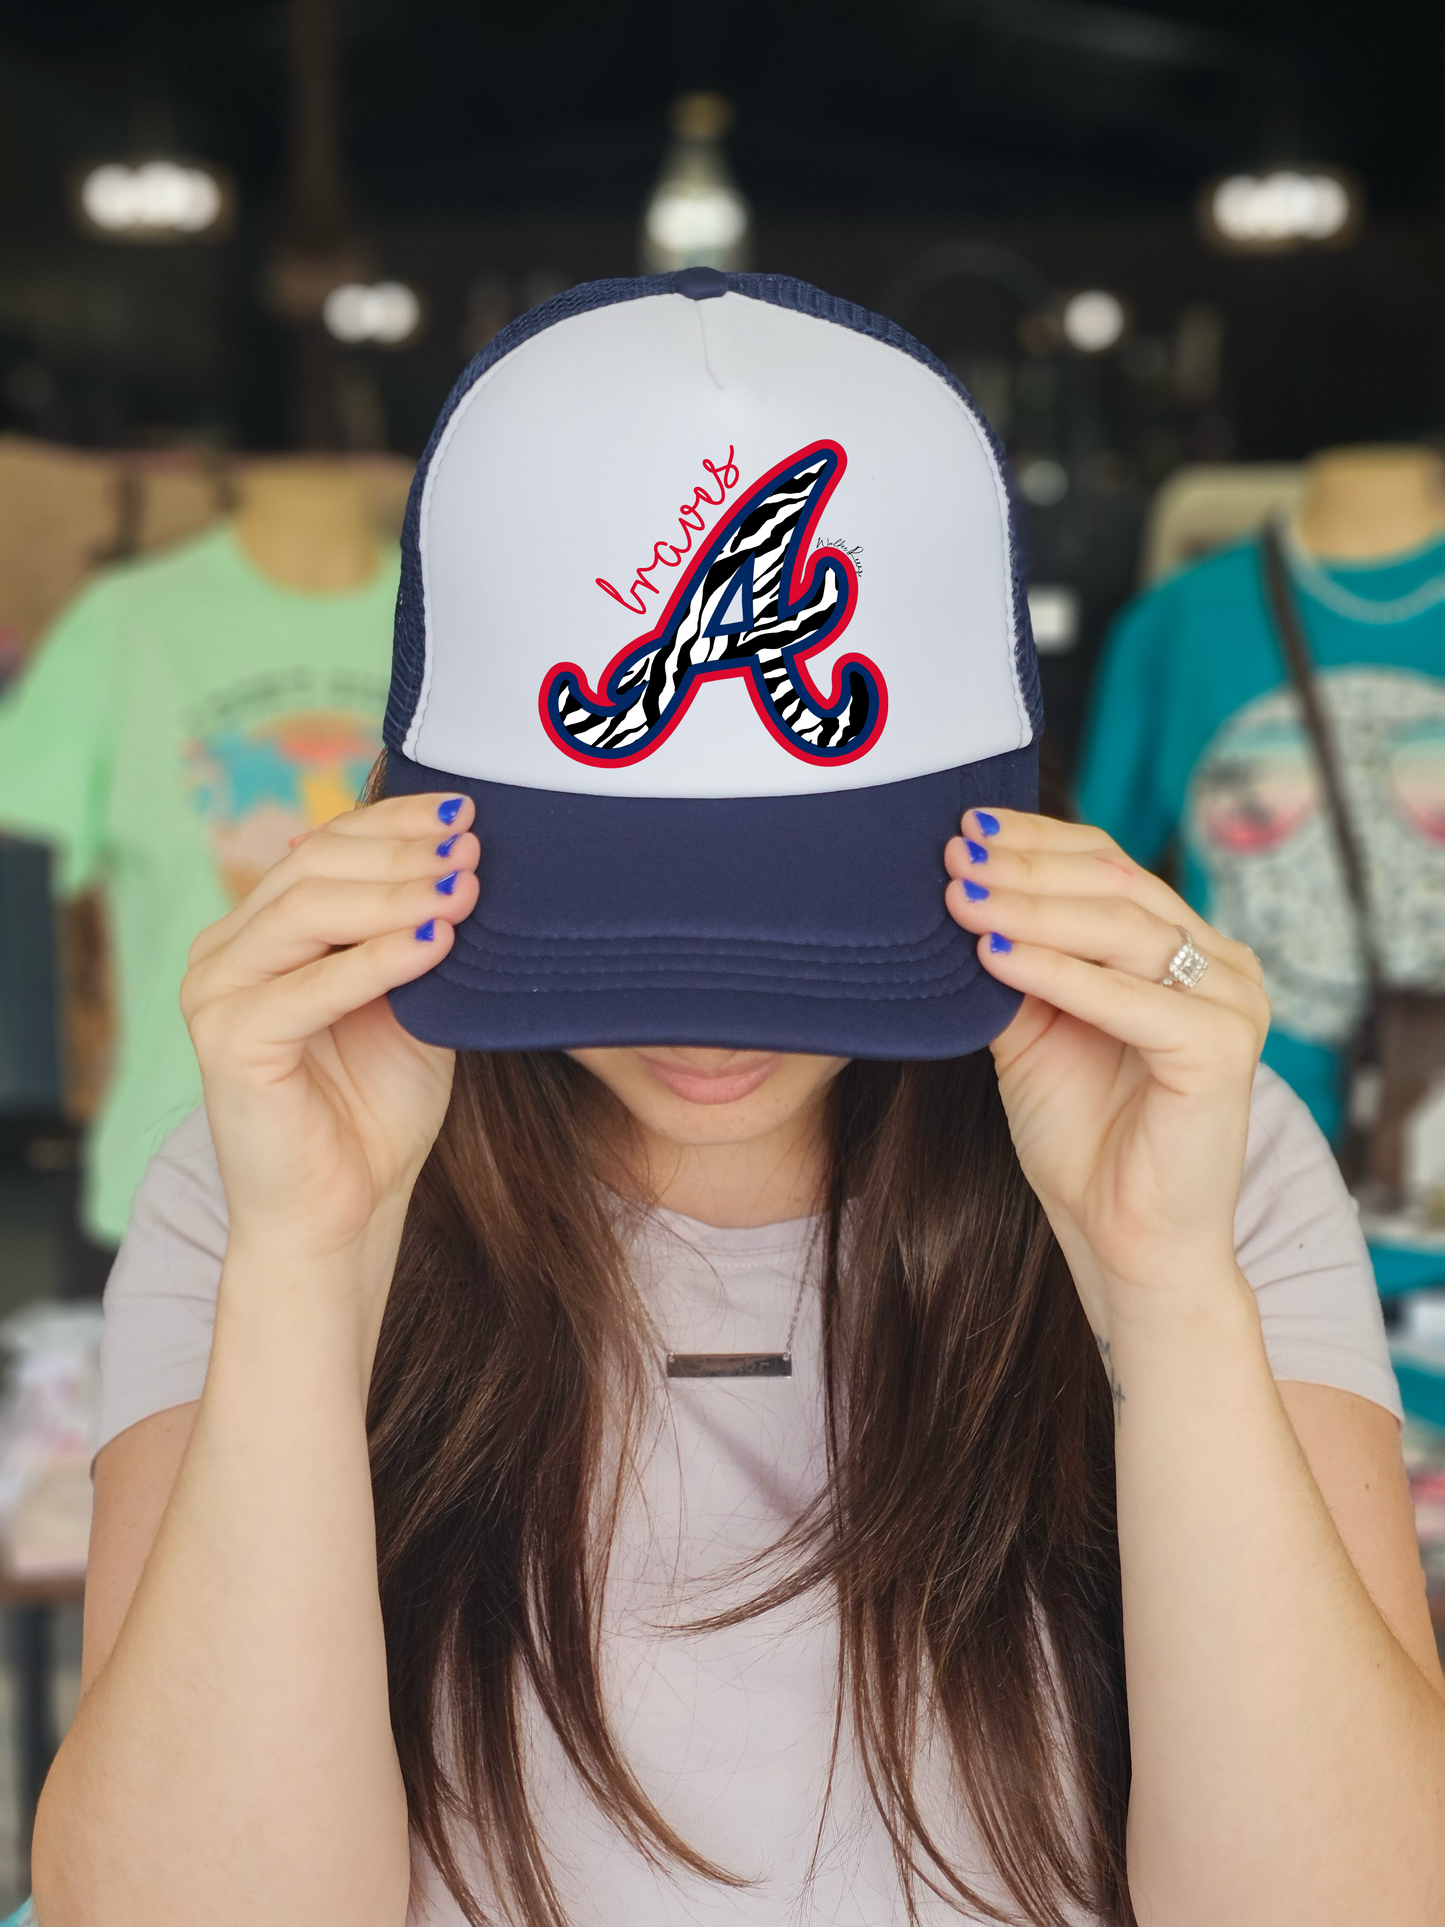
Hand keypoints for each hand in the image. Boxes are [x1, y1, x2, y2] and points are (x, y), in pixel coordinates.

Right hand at [180, 792, 479, 1276]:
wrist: (344, 1213)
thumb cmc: (378, 1108)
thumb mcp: (411, 1000)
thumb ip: (416, 933)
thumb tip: (463, 858)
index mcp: (261, 930)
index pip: (325, 846)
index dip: (395, 822)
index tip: (465, 814)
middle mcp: (225, 950)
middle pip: (315, 869)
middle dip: (402, 854)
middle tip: (473, 850)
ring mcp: (215, 993)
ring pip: (306, 914)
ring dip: (393, 896)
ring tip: (463, 890)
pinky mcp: (224, 1043)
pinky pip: (306, 989)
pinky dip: (374, 961)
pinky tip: (434, 944)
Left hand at [944, 809, 1268, 1334]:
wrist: (1123, 1240)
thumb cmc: (1083, 1139)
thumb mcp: (1033, 1031)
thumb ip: (1014, 963)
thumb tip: (959, 890)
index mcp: (1187, 948)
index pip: (1111, 866)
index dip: (1037, 842)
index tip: (966, 827)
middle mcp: (1223, 965)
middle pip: (1117, 887)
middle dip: (1026, 870)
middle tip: (954, 857)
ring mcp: (1233, 1003)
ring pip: (1124, 931)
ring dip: (1033, 910)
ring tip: (962, 899)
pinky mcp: (1222, 1050)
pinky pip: (1130, 998)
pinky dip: (1058, 972)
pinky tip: (996, 956)